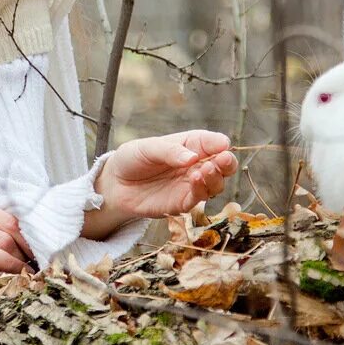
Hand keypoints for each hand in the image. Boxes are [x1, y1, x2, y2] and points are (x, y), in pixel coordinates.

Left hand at [100, 130, 236, 219]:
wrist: (116, 185)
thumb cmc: (132, 159)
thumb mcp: (147, 148)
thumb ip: (169, 151)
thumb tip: (192, 158)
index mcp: (191, 144)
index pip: (213, 142)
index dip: (220, 143)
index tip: (223, 146)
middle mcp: (197, 164)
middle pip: (223, 164)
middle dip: (227, 162)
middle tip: (224, 160)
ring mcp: (192, 184)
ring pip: (216, 183)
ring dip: (216, 177)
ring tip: (206, 170)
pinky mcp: (184, 202)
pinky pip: (199, 198)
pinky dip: (202, 190)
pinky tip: (195, 180)